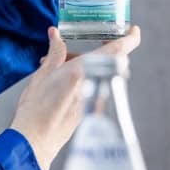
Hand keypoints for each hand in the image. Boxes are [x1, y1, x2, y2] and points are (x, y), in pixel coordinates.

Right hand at [9, 25, 140, 169]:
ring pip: (97, 73)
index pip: (118, 49)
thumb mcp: (42, 74)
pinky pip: (91, 86)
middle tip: (69, 50)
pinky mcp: (90, 109)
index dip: (130, 38)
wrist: (35, 139)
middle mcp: (94, 83)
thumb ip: (54, 52)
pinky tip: (59, 82)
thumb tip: (56, 35)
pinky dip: (80, 79)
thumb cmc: (37, 109)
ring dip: (82, 66)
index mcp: (85, 69)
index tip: (133, 30)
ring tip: (55, 68)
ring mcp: (94, 97)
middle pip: (105, 61)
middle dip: (89, 52)